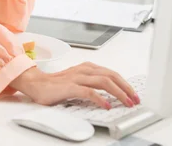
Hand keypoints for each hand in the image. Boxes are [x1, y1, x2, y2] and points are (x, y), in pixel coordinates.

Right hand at [9, 63, 140, 108]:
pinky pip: (88, 91)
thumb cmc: (57, 85)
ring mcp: (77, 77)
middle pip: (110, 76)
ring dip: (118, 93)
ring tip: (127, 102)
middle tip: (135, 99)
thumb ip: (92, 84)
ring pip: (103, 81)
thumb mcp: (78, 81)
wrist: (36, 84)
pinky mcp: (69, 86)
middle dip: (126, 88)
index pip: (111, 73)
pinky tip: (106, 105)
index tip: (133, 94)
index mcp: (87, 67)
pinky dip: (99, 98)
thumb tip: (111, 95)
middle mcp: (84, 70)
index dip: (124, 84)